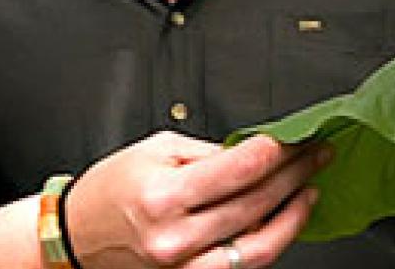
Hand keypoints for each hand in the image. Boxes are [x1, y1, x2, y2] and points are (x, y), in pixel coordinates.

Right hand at [64, 131, 324, 268]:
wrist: (79, 235)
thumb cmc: (112, 188)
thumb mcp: (155, 150)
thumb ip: (208, 153)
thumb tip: (255, 152)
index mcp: (163, 195)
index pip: (239, 170)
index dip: (278, 151)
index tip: (299, 139)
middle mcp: (174, 236)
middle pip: (254, 204)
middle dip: (293, 175)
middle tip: (315, 155)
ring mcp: (184, 266)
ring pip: (258, 245)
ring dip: (293, 215)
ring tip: (309, 189)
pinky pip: (243, 264)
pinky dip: (270, 241)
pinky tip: (284, 220)